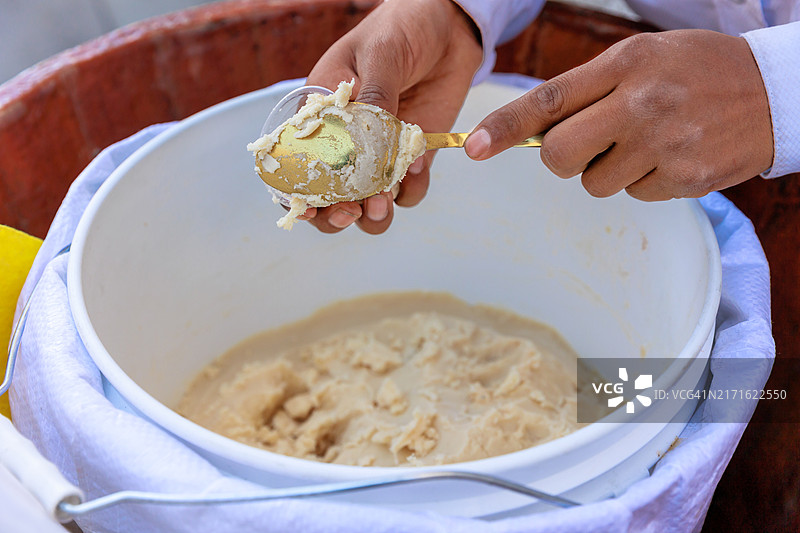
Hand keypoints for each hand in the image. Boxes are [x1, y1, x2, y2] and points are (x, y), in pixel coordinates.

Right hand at [297, 0, 481, 232]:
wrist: (449, 27)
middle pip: (328, 197)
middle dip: (334, 213)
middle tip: (349, 211)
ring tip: (382, 203)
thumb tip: (367, 140)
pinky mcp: (412, 159)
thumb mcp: (380, 54)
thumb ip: (373, 96)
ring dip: (372, 214)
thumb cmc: (400, 29)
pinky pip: (408, 191)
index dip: (297, 192)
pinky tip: (417, 167)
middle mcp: (346, 143)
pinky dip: (411, 189)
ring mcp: (379, 155)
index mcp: (322, 116)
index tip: (307, 207)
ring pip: (367, 204)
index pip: (296, 163)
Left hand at [465, 30, 773, 200]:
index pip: (550, 100)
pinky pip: (632, 196)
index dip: (506, 127)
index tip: (474, 148)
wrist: (776, 92)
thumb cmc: (697, 70)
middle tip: (591, 142)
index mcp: (626, 65)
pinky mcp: (684, 180)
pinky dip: (643, 182)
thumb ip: (589, 88)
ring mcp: (664, 146)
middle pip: (558, 155)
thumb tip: (535, 130)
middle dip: (563, 157)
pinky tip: (671, 157)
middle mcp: (641, 105)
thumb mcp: (644, 57)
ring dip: (608, 170)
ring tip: (646, 142)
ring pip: (593, 183)